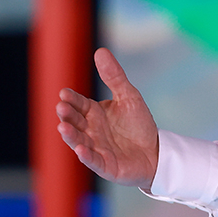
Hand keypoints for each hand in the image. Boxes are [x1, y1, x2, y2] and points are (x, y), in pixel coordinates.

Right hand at [55, 48, 158, 187]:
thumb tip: (100, 51)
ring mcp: (95, 148)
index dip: (71, 99)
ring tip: (62, 126)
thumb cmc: (138, 125)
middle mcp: (90, 131)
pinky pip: (93, 160)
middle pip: (74, 121)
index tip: (64, 93)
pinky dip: (86, 156)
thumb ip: (114, 77)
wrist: (156, 151)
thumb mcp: (128, 96)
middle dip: (67, 115)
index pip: (78, 104)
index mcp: (93, 114)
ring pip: (78, 141)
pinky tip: (81, 149)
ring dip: (70, 135)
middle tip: (61, 107)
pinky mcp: (105, 165)